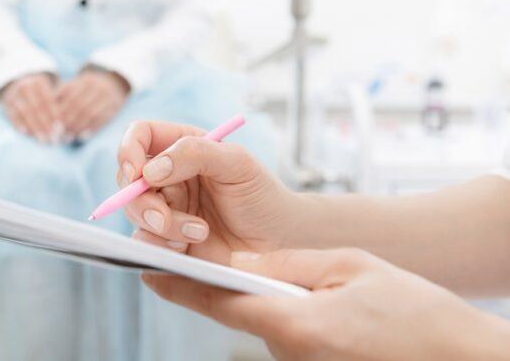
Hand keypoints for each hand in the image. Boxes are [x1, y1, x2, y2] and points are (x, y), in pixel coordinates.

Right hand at [0, 73, 61, 141]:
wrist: (15, 86)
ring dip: (35, 127)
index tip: (61, 127)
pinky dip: (20, 125)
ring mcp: (15, 95)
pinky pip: (14, 115)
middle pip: (38, 106)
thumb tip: (64, 123)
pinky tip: (27, 134)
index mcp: (39, 82)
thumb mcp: (47, 91)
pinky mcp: (7, 104)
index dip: (55, 114)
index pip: (48, 99)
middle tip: (54, 136)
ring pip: (26, 112)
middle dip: (46, 123)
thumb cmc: (39, 94)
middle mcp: (26, 86)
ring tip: (43, 138)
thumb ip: (56, 103)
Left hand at [56, 69, 129, 139]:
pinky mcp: (115, 108)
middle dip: (68, 121)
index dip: (62, 111)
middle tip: (59, 133)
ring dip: (78, 127)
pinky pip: (102, 121)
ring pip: (90, 114)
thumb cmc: (88, 88)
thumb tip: (51, 100)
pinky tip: (81, 137)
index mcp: (86, 81)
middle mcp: (98, 88)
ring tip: (68, 137)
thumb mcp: (77, 84)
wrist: (115, 85)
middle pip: (80, 106)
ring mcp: (108, 98)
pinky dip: (90, 130)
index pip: (71, 97)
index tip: (53, 123)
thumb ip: (64, 90)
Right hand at [117, 120, 298, 260]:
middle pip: (127, 178)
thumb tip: (150, 169)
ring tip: (199, 232)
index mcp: (182, 147)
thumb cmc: (262, 196)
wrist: (279, 243)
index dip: (128, 150)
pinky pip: (143, 241)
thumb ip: (194, 153)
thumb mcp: (237, 163)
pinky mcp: (167, 239)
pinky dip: (160, 245)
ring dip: (161, 225)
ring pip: (134, 211)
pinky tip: (188, 247)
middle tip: (163, 216)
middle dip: (140, 199)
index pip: (139, 136)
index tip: (135, 172)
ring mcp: (166, 208)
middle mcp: (168, 176)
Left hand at [143, 248, 509, 359]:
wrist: (459, 357)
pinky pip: (284, 333)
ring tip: (268, 271)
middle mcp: (289, 351)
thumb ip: (288, 264)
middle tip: (196, 255)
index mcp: (293, 324)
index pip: (218, 303)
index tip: (147, 270)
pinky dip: (279, 310)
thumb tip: (238, 263)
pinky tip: (299, 295)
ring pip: (261, 321)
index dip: (178, 285)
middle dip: (218, 285)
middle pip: (236, 312)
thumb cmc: (413, 311)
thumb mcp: (349, 267)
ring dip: (256, 296)